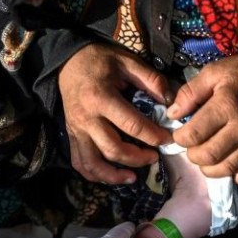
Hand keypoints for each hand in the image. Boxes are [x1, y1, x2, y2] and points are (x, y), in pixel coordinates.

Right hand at [58, 43, 173, 183]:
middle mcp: (87, 118)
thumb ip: (151, 80)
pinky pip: (80, 162)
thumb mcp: (127, 61)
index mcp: (102, 98)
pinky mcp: (72, 136)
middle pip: (114, 149)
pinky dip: (95, 175)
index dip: (153, 136)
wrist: (67, 61)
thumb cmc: (100, 60)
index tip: (168, 140)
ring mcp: (76, 130)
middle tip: (155, 157)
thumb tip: (170, 102)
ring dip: (114, 175)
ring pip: (94, 163)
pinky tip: (111, 176)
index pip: (132, 125)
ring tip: (134, 177)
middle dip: (138, 158)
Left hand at [167, 49, 237, 183]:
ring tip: (206, 158)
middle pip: (209, 157)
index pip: (194, 135)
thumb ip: (190, 92)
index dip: (180, 138)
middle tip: (192, 147)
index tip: (180, 134)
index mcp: (226, 106)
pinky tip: (227, 164)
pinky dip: (235, 175)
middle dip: (193, 156)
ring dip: (210, 169)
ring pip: (227, 169)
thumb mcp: (214, 72)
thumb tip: (172, 115)